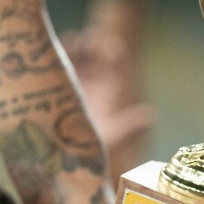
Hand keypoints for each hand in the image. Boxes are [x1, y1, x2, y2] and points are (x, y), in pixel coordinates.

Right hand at [61, 26, 153, 150]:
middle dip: (93, 47)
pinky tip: (52, 51)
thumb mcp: (109, 139)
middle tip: (88, 42)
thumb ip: (128, 127)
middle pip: (95, 57)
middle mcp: (93, 85)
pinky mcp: (54, 86)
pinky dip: (55, 55)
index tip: (114, 49)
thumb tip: (150, 116)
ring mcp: (74, 83)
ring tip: (73, 42)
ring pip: (76, 58)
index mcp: (108, 94)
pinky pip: (56, 65)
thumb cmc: (88, 152)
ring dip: (75, 47)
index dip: (116, 56)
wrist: (62, 161)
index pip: (116, 68)